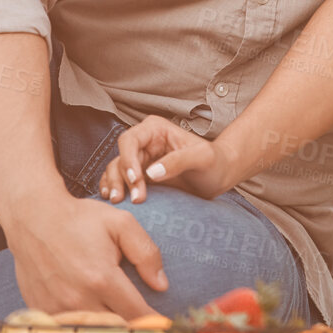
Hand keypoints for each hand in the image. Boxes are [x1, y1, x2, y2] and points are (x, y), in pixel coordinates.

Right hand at [0, 192, 167, 316]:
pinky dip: (82, 326)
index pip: (137, 314)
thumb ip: (146, 253)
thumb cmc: (80, 219)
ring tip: (118, 322)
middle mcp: (79, 298)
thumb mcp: (120, 224)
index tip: (161, 324)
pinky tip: (90, 317)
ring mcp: (58, 307)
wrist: (33, 217)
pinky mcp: (42, 309)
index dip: (152, 321)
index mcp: (102, 278)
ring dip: (107, 330)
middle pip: (116, 328)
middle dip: (132, 327)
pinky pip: (68, 328)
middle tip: (143, 324)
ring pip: (92, 332)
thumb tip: (162, 285)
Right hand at [98, 115, 234, 202]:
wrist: (219, 176)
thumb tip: (151, 173)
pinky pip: (119, 181)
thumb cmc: (214, 162)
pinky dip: (113, 188)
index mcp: (155, 129)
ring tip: (118, 202)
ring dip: (114, 185)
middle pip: (121, 157)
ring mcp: (140, 160)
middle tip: (131, 199)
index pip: (131, 141)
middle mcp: (144, 142)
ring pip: (116, 169)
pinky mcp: (140, 176)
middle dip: (122, 178)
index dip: (129, 160)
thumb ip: (179, 161)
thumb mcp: (202, 158)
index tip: (137, 180)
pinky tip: (115, 200)